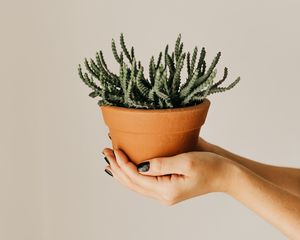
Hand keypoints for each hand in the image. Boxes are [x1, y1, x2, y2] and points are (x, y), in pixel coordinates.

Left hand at [102, 148, 229, 204]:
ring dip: (121, 173)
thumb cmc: (210, 166)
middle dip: (116, 168)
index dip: (122, 163)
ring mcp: (164, 194)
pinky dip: (130, 176)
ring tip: (109, 161)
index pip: (135, 177)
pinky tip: (126, 170)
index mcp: (166, 190)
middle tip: (105, 152)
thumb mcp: (187, 162)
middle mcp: (162, 195)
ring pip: (135, 185)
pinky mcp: (167, 188)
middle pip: (131, 183)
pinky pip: (143, 184)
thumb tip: (139, 165)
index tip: (114, 149)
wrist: (225, 176)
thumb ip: (161, 164)